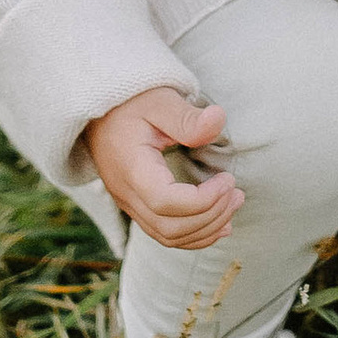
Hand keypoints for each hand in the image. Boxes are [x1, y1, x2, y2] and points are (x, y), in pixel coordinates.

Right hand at [84, 86, 243, 247]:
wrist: (100, 111)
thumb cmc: (131, 102)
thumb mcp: (160, 101)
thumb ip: (187, 117)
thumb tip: (218, 120)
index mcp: (132, 169)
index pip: (166, 203)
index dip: (203, 200)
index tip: (227, 179)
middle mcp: (127, 194)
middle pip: (169, 228)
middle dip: (211, 216)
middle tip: (237, 193)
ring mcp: (129, 204)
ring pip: (167, 237)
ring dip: (206, 229)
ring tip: (233, 205)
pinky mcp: (137, 206)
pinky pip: (163, 233)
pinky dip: (193, 234)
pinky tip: (218, 224)